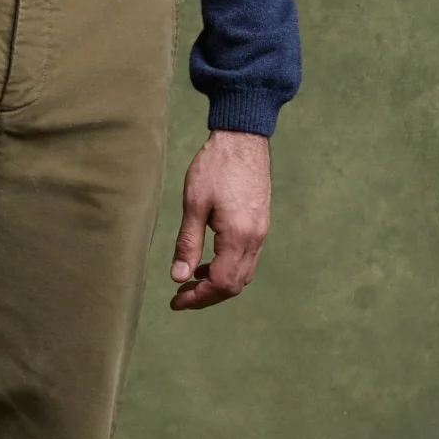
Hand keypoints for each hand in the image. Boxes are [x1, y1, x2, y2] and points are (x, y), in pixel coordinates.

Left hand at [170, 130, 271, 310]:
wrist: (243, 138)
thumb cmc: (215, 166)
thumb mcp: (194, 204)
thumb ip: (188, 243)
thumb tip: (178, 277)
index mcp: (239, 235)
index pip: (222, 283)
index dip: (198, 298)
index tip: (176, 301)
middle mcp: (255, 239)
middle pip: (235, 285)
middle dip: (207, 296)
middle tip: (180, 297)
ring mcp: (261, 232)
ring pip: (242, 274)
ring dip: (217, 284)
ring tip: (190, 281)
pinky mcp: (260, 224)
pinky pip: (246, 258)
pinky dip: (227, 268)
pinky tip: (207, 262)